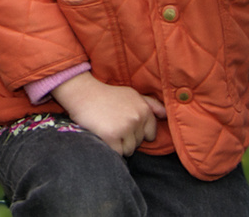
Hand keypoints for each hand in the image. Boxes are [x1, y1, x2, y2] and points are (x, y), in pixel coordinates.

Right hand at [51, 71, 166, 155]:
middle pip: (138, 143)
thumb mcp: (132, 94)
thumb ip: (151, 105)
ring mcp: (124, 128)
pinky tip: (103, 135)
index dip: (137, 132)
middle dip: (127, 138)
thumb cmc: (107, 95)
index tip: (125, 124)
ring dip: (119, 145)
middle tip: (113, 124)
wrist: (83, 93)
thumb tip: (165, 115)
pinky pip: (117, 153)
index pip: (150, 134)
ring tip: (108, 129)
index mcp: (143, 110)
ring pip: (129, 150)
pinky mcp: (111, 137)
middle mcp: (137, 119)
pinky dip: (110, 148)